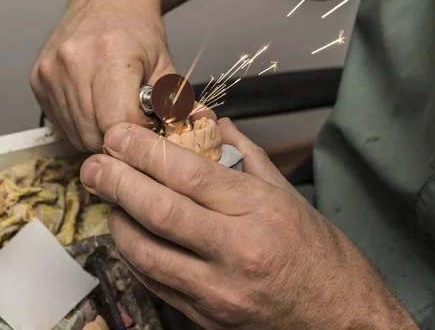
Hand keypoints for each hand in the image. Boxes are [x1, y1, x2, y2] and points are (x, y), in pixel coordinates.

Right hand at [30, 0, 173, 151]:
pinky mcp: (37, 79)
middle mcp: (73, 62)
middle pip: (94, 133)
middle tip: (131, 119)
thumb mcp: (165, 65)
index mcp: (109, 55)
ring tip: (113, 109)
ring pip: (76, 133)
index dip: (137, 132)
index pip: (118, 123)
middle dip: (117, 137)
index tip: (146, 122)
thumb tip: (172, 137)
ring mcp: (50, 71)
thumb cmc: (139, 31)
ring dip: (98, 133)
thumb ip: (170, 105)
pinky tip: (94, 104)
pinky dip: (80, 124)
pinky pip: (60, 123)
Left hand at [79, 119, 417, 328]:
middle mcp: (236, 251)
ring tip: (108, 199)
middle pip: (161, 210)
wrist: (340, 320)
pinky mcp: (206, 316)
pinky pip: (156, 282)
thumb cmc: (321, 258)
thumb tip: (213, 125)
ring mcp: (218, 290)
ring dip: (119, 222)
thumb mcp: (288, 197)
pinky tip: (129, 236)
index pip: (190, 175)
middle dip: (118, 183)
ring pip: (148, 252)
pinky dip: (135, 256)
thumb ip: (246, 157)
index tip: (119, 137)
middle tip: (94, 165)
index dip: (146, 152)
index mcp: (260, 212)